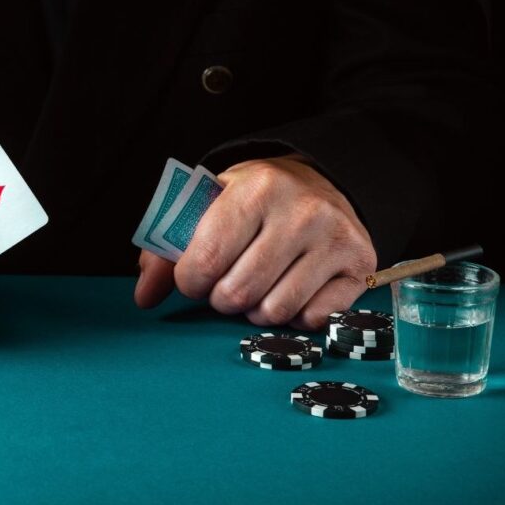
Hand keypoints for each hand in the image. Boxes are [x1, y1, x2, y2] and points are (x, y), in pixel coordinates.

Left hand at [134, 155, 375, 329]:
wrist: (318, 184)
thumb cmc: (251, 202)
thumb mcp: (206, 208)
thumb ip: (166, 250)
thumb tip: (144, 297)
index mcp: (256, 188)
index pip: (206, 259)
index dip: (189, 281)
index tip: (192, 277)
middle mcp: (302, 210)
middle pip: (237, 293)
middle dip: (221, 298)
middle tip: (225, 282)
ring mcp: (335, 237)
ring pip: (274, 311)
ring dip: (255, 311)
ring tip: (257, 286)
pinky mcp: (360, 264)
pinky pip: (312, 319)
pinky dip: (294, 316)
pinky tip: (291, 289)